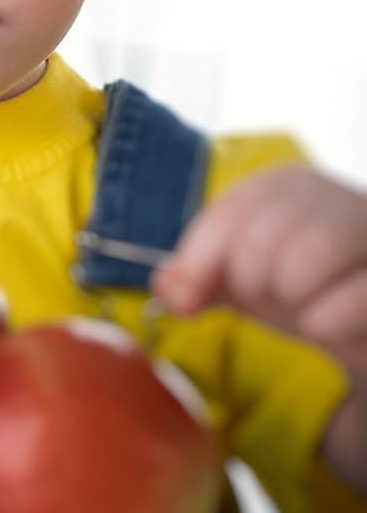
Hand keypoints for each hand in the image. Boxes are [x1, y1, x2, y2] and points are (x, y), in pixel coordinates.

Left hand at [150, 166, 366, 384]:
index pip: (232, 208)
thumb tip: (165, 286)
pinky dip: (324, 320)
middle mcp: (334, 196)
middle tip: (266, 300)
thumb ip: (199, 279)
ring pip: (312, 250)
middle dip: (249, 282)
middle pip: (263, 232)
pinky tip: (322, 326)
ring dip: (289, 295)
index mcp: (288, 186)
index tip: (188, 301)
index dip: (200, 258)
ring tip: (300, 307)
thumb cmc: (308, 290)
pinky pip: (356, 294)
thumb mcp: (245, 281)